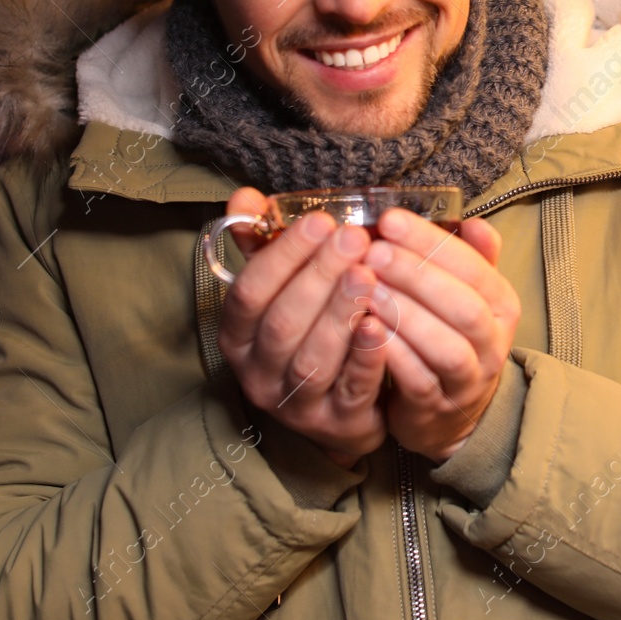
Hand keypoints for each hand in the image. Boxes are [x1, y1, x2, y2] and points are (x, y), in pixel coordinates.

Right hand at [217, 187, 388, 467]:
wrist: (341, 407)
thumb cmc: (311, 331)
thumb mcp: (283, 287)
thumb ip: (264, 243)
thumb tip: (245, 196)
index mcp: (239, 334)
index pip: (250, 292)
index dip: (283, 256)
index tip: (322, 221)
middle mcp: (259, 372)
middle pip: (283, 324)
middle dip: (318, 278)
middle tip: (354, 239)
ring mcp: (296, 404)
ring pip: (312, 359)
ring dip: (340, 314)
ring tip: (368, 276)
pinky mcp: (337, 423)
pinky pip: (351, 390)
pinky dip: (366, 357)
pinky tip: (381, 325)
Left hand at [362, 207, 519, 461]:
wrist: (451, 413)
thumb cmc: (451, 336)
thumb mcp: (467, 296)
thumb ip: (471, 259)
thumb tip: (473, 223)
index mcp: (501, 304)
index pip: (474, 267)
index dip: (430, 242)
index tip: (389, 220)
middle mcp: (493, 342)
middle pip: (463, 306)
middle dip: (417, 275)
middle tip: (373, 252)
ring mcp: (468, 379)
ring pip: (445, 346)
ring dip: (404, 316)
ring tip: (366, 289)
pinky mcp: (437, 407)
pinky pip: (418, 381)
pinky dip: (393, 355)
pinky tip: (365, 330)